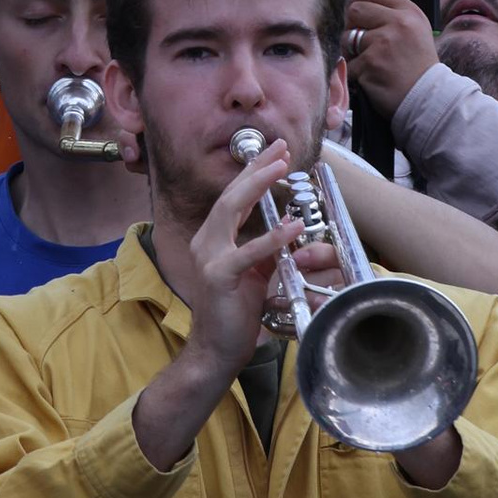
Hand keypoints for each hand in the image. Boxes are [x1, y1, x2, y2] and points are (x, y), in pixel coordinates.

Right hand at [129, 139, 297, 472]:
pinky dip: (272, 237)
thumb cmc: (234, 314)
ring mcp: (208, 258)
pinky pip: (248, 252)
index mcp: (211, 238)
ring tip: (282, 167)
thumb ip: (264, 251)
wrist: (215, 350)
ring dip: (259, 185)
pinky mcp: (218, 277)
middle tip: (281, 147)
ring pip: (232, 210)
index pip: (233, 196)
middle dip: (257, 167)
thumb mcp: (254, 275)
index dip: (254, 172)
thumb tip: (286, 229)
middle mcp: (205, 241)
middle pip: (231, 194)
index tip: (276, 152)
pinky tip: (292, 226)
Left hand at [344, 0, 439, 118]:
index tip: (353, 3)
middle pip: (355, 10)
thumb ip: (393, 15)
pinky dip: (354, 72)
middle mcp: (398, 23)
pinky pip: (348, 63)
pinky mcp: (370, 64)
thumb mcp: (416, 32)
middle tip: (361, 42)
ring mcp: (383, 43)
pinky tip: (371, 78)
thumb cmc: (419, 68)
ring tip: (370, 62)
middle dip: (352, 26)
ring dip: (351, 51)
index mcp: (410, 13)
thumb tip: (358, 5)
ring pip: (347, 37)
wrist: (428, 101)